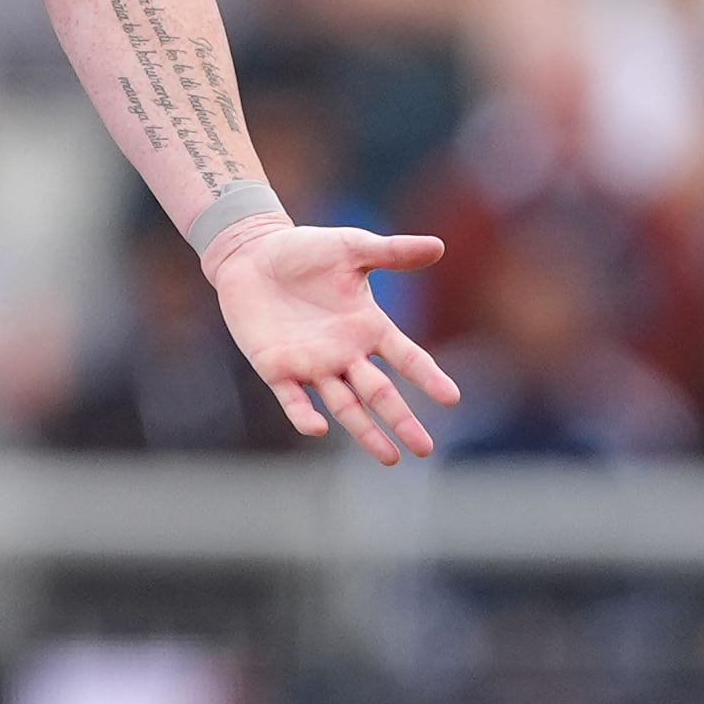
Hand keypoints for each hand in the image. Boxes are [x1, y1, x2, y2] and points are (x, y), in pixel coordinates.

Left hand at [209, 221, 459, 462]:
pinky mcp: (276, 369)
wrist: (252, 254)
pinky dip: (304, 415)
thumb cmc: (304, 250)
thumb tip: (439, 246)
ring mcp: (312, 365)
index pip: (406, 358)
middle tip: (425, 448)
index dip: (428, 377)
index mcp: (368, 327)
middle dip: (402, 420)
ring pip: (345, 406)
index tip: (451, 398)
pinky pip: (293, 399)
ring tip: (389, 458)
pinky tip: (318, 429)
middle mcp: (345, 354)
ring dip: (365, 432)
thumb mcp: (351, 248)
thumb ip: (392, 252)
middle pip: (380, 393)